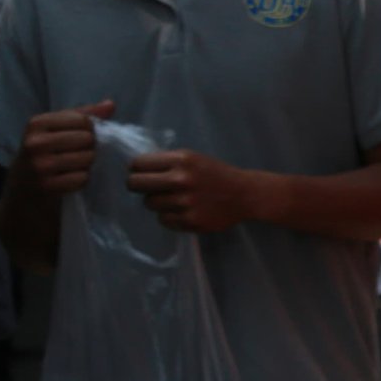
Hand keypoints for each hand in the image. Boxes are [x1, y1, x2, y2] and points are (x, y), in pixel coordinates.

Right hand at [12, 100, 114, 196]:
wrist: (23, 185)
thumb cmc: (45, 151)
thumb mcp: (56, 128)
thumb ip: (83, 114)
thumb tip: (110, 104)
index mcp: (37, 123)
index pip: (83, 120)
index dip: (89, 129)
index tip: (79, 136)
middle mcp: (35, 143)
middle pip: (87, 139)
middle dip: (89, 147)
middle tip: (77, 153)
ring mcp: (40, 165)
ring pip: (87, 159)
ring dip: (87, 163)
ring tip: (74, 165)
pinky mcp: (48, 186)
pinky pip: (82, 178)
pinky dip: (82, 179)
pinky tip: (70, 178)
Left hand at [129, 149, 259, 232]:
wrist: (245, 195)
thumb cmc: (215, 174)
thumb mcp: (193, 158)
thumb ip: (167, 162)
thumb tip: (135, 170)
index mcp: (182, 160)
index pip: (138, 164)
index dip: (137, 169)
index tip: (143, 173)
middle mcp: (181, 180)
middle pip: (135, 184)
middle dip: (137, 185)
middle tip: (148, 188)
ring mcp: (186, 203)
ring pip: (149, 204)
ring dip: (157, 202)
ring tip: (174, 199)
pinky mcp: (190, 221)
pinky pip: (163, 220)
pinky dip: (170, 216)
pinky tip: (184, 210)